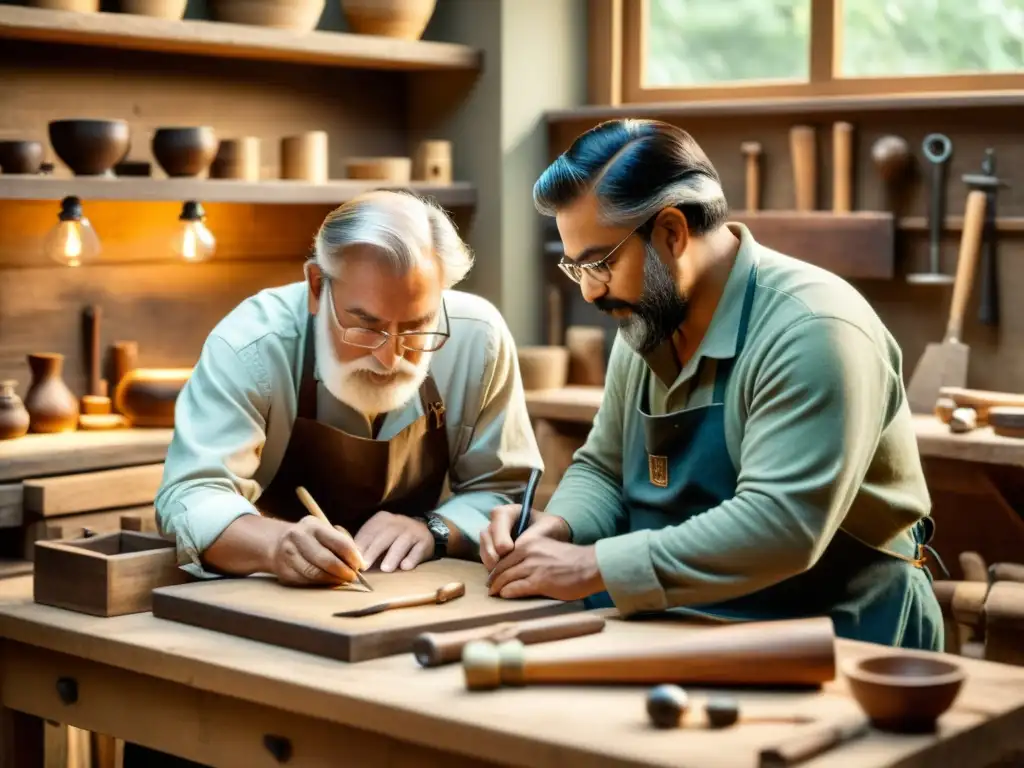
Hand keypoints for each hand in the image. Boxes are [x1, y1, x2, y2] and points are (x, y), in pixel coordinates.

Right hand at [270, 516, 366, 586]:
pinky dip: (319, 583)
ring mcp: (288, 554)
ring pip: (314, 573)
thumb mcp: (324, 533)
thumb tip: (362, 563)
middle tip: (352, 577)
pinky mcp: (283, 571)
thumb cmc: (311, 539)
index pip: (338, 542)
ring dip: (332, 579)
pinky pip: (305, 581)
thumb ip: (343, 544)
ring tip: (342, 580)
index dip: (352, 556)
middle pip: (326, 559)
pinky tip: (327, 582)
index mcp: (313, 525)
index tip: (359, 565)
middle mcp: (298, 537)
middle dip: (343, 571)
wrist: (276, 543)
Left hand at [354, 511, 433, 571]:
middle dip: (373, 551)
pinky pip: (418, 550)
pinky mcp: (425, 541)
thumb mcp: (379, 535)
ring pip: (402, 542)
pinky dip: (411, 558)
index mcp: (382, 519)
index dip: (361, 546)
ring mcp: (413, 530)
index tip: (354, 560)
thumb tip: (348, 559)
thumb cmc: (393, 539)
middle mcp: (398, 522)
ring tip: (385, 569)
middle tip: (365, 566)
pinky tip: (405, 567)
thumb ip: (365, 544)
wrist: (423, 531)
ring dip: (393, 556)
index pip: (370, 531)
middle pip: (385, 536)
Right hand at [479, 503, 569, 570]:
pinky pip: (485, 559)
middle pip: (487, 534)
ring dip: (489, 561)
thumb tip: (519, 545)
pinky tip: (500, 578)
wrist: (554, 540)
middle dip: (491, 551)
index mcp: (510, 512)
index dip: (500, 534)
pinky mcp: (492, 552)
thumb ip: (536, 533)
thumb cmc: (552, 530)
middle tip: (499, 565)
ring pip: (483, 548)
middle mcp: (497, 523)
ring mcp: (492, 537)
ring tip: (498, 574)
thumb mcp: (551, 526)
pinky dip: (491, 569)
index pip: (499, 517)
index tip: (508, 549)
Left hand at [487, 537, 603, 600]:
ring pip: (506, 578)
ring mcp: (533, 566)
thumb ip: (530, 554)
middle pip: (502, 567)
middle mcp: (528, 552)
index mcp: (529, 542)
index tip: (493, 575)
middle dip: (494, 579)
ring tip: (494, 594)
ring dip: (497, 587)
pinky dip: (508, 592)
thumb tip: (515, 567)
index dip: (496, 567)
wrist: (590, 566)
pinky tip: (504, 596)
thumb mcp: (546, 549)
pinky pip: (516, 588)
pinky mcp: (539, 581)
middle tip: (490, 587)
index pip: (504, 555)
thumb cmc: (571, 560)